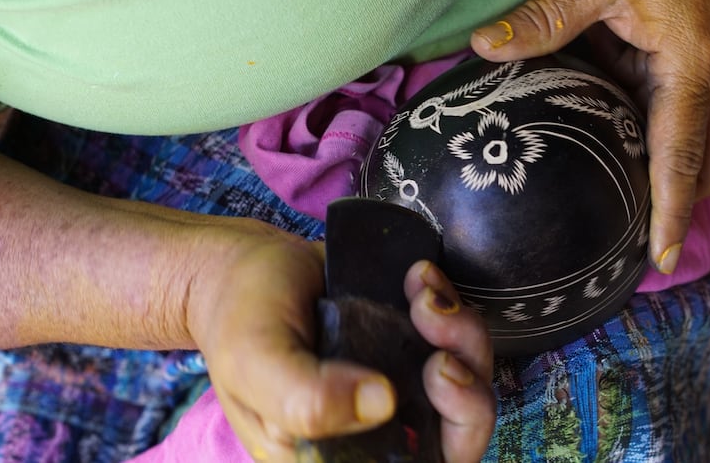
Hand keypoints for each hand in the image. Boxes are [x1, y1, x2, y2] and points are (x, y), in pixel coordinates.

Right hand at [186, 222, 494, 461]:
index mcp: (341, 457)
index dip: (453, 434)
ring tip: (422, 293)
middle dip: (467, 378)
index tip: (438, 373)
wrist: (243, 267)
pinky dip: (448, 300)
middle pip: (460, 431)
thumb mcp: (255, 365)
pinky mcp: (409, 343)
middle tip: (435, 324)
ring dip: (460, 331)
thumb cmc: (240, 323)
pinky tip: (418, 276)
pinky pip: (456, 333)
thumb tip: (382, 404)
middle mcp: (380, 430)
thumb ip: (305, 401)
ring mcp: (400, 385)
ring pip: (469, 379)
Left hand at [471, 0, 709, 274]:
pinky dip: (681, 134)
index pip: (682, 156)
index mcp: (694, 62)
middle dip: (687, 203)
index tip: (661, 261)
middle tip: (645, 241)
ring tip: (640, 200)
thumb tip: (484, 48)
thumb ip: (543, 18)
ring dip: (687, 171)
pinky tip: (639, 136)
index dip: (672, 214)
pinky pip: (706, 110)